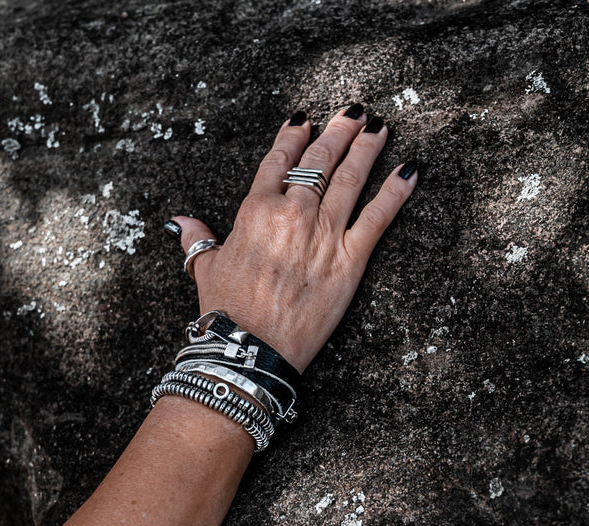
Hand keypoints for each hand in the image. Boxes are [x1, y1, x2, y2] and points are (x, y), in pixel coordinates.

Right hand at [170, 104, 417, 373]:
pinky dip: (396, 192)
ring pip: (350, 178)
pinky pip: (379, 217)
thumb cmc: (226, 309)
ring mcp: (324, 233)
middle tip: (353, 113)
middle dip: (337, 132)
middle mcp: (293, 212)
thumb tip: (180, 221)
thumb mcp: (207, 268)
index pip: (278, 162)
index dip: (292, 137)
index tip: (303, 120)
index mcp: (256, 209)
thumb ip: (197, 238)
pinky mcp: (351, 259)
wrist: (250, 346)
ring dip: (366, 148)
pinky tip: (411, 171)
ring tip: (378, 127)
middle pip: (319, 161)